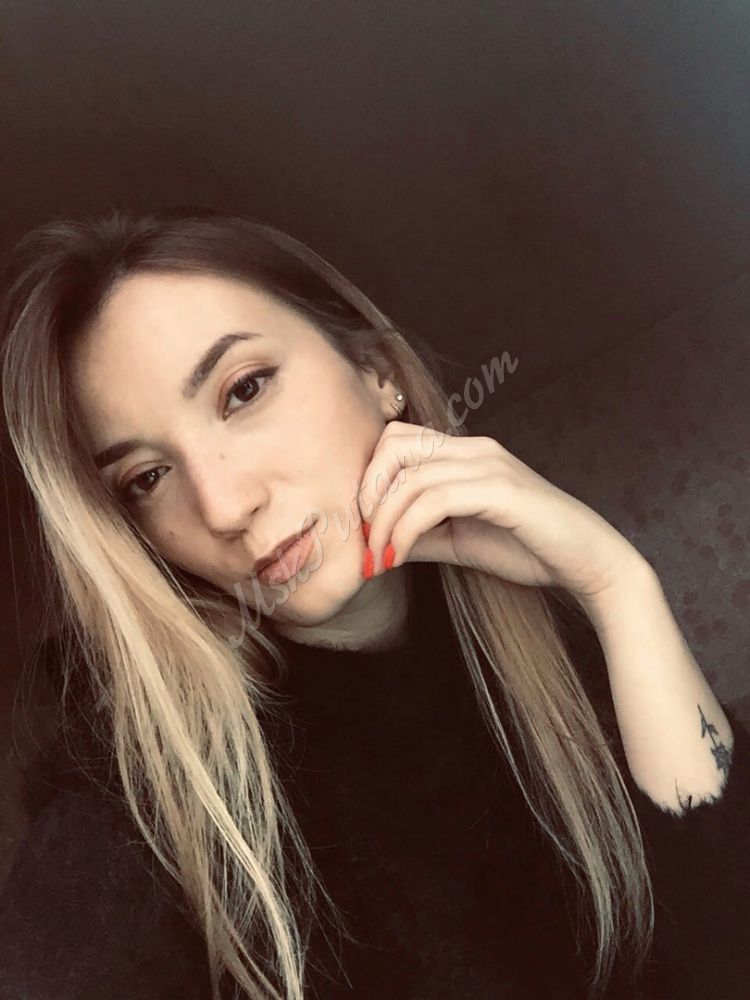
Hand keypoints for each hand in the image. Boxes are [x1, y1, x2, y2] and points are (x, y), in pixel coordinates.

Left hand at [357, 420, 647, 605]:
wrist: (587, 563)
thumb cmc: (529, 549)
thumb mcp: (459, 541)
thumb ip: (419, 535)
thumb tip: (374, 543)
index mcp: (465, 453)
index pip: (397, 440)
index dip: (370, 478)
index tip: (363, 525)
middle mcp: (476, 449)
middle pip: (395, 444)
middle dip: (368, 491)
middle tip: (364, 536)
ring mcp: (489, 466)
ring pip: (411, 476)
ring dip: (383, 520)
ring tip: (378, 556)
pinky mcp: (501, 490)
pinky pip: (435, 499)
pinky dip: (406, 529)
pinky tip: (399, 555)